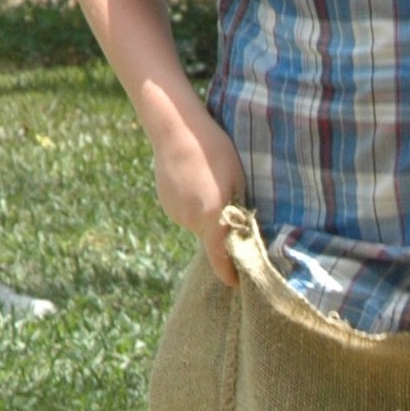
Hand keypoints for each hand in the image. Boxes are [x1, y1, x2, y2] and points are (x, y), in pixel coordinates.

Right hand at [151, 112, 247, 285]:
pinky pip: (185, 213)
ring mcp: (176, 212)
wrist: (175, 128)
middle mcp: (190, 220)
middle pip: (211, 240)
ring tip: (213, 190)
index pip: (220, 259)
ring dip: (208, 218)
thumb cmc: (215, 150)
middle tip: (235, 215)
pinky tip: (197, 183)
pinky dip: (195, 207)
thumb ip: (238, 211)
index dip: (229, 274)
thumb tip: (242, 233)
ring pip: (198, 225)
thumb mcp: (237, 180)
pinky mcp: (166, 202)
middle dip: (222, 236)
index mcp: (211, 217)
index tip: (237, 282)